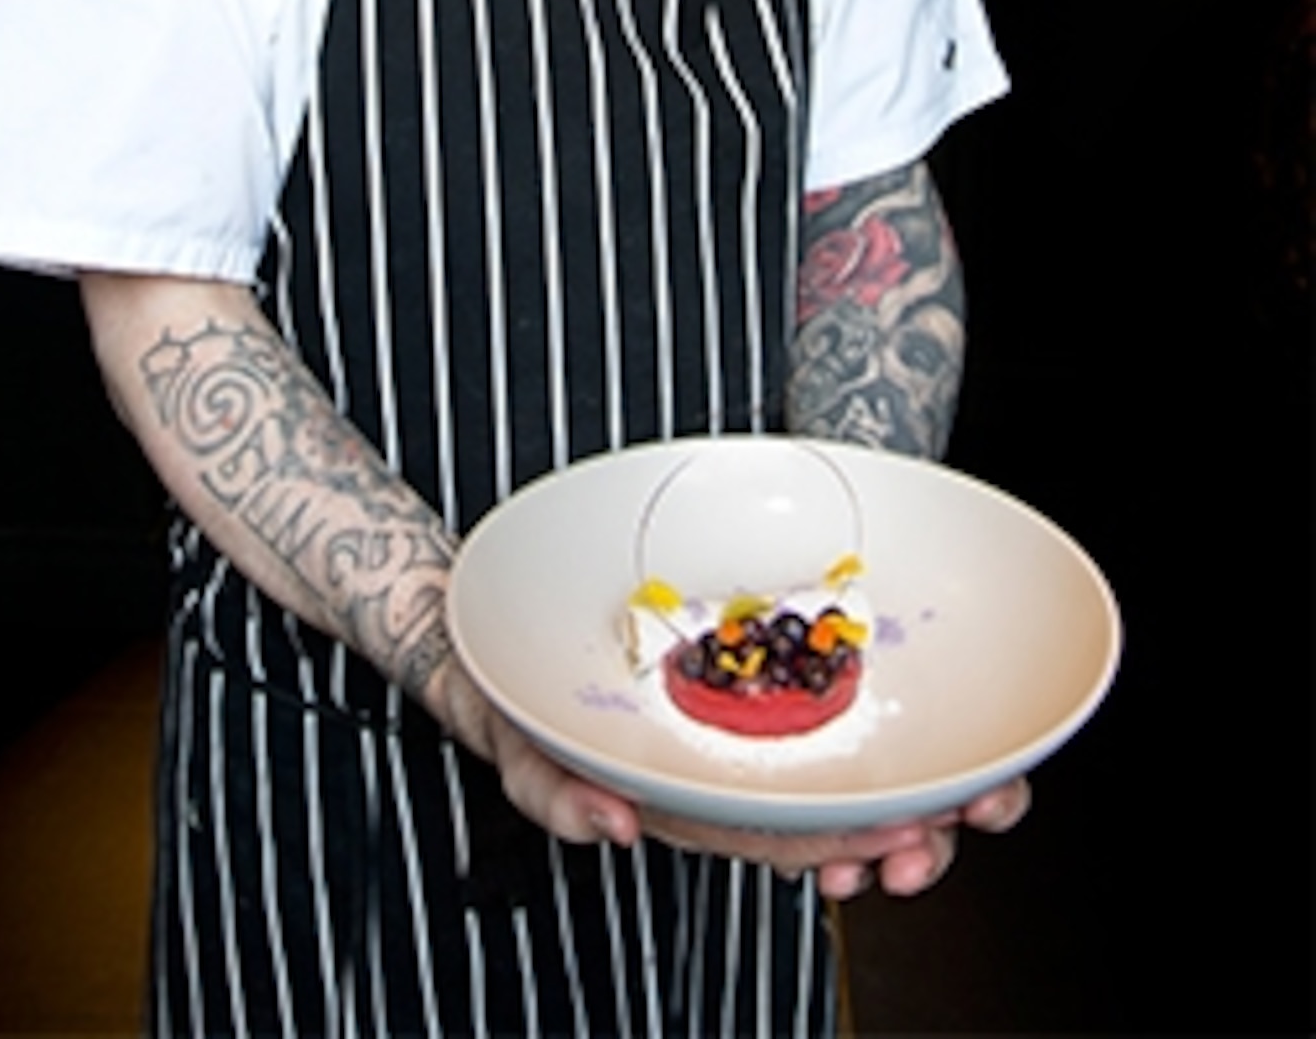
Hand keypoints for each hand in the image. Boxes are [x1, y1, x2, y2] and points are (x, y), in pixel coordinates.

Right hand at [464, 678, 1032, 898]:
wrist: (489, 628)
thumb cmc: (506, 694)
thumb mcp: (510, 742)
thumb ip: (549, 792)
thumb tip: (612, 830)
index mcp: (682, 802)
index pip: (770, 835)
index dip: (837, 843)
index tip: (898, 838)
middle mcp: (726, 771)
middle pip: (828, 819)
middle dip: (902, 833)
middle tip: (961, 820)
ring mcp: (745, 725)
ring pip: (848, 778)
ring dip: (921, 797)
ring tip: (982, 799)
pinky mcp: (756, 670)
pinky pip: (834, 712)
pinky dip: (895, 737)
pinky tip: (943, 742)